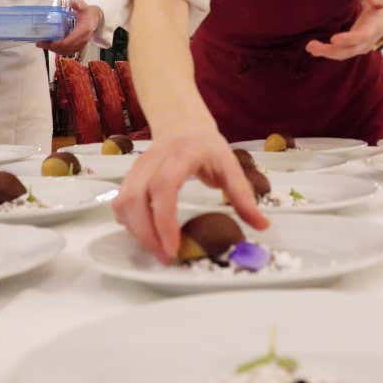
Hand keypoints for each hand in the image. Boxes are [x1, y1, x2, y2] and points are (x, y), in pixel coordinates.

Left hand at [37, 0, 100, 54]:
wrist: (97, 19)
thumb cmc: (90, 14)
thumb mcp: (85, 7)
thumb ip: (78, 4)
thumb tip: (72, 4)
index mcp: (83, 31)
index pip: (68, 42)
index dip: (56, 44)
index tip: (47, 41)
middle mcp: (82, 40)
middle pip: (64, 49)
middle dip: (51, 47)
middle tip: (40, 43)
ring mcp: (81, 45)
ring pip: (65, 51)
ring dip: (53, 50)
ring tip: (43, 44)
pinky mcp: (79, 46)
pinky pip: (68, 51)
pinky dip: (59, 50)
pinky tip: (51, 46)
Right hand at [112, 124, 268, 262]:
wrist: (183, 125)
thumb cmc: (207, 147)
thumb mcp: (231, 166)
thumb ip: (244, 196)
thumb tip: (262, 225)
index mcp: (181, 154)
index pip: (164, 186)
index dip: (165, 219)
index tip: (174, 247)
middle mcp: (153, 161)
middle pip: (136, 199)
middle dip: (148, 234)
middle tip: (168, 257)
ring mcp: (137, 169)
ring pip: (124, 203)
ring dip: (137, 232)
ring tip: (159, 250)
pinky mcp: (129, 178)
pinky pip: (120, 205)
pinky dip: (129, 225)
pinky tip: (147, 235)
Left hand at [305, 0, 382, 60]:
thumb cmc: (381, 8)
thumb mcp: (382, 0)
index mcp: (373, 30)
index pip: (360, 37)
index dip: (347, 39)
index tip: (333, 39)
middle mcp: (366, 43)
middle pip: (348, 50)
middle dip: (330, 50)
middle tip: (312, 46)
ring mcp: (359, 48)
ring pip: (342, 54)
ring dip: (325, 53)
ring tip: (309, 47)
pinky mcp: (352, 49)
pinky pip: (339, 53)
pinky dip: (326, 53)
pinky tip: (313, 49)